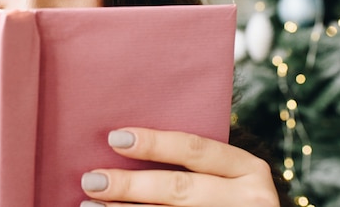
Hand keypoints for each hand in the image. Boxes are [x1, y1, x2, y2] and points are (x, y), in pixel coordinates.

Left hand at [80, 127, 278, 206]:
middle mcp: (249, 198)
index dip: (153, 143)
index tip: (114, 138)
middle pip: (178, 188)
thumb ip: (188, 160)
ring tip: (90, 204)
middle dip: (130, 185)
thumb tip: (121, 142)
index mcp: (247, 168)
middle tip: (91, 179)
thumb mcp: (223, 173)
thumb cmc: (225, 192)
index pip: (194, 149)